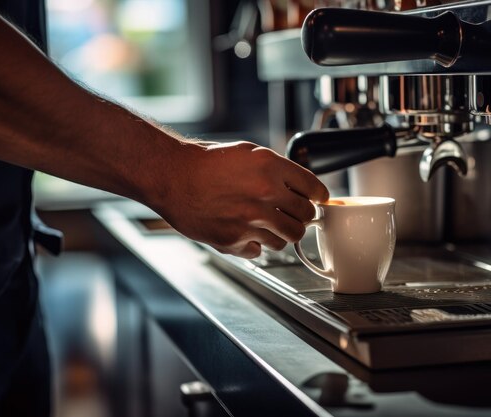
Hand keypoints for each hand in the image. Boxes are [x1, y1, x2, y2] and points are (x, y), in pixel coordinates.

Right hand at [156, 141, 328, 257]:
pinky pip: (260, 251)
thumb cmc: (207, 164)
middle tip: (289, 213)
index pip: (314, 189)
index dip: (317, 196)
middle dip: (299, 216)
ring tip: (263, 222)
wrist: (173, 177)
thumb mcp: (248, 153)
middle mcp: (264, 193)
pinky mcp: (234, 240)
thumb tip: (304, 189)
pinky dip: (254, 244)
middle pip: (305, 217)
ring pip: (287, 239)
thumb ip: (279, 170)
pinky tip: (242, 231)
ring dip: (279, 233)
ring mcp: (250, 219)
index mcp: (271, 167)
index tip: (317, 200)